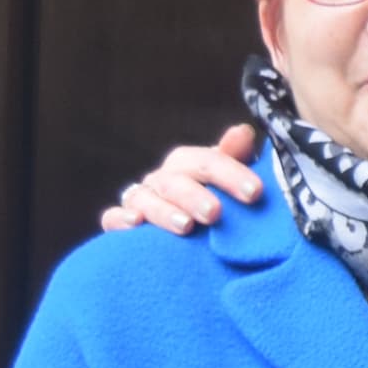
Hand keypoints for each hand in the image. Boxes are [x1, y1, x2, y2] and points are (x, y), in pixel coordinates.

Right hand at [99, 123, 263, 233]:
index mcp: (189, 165)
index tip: (255, 192)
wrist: (190, 235)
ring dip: (163, 211)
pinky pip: (112, 218)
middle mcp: (163, 180)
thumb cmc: (216, 202)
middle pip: (174, 181)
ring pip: (143, 198)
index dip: (231, 174)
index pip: (207, 161)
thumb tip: (244, 132)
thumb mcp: (230, 181)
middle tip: (214, 213)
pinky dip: (120, 219)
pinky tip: (135, 223)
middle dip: (194, 196)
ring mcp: (141, 200)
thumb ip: (236, 158)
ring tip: (185, 227)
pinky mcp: (122, 223)